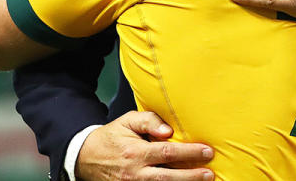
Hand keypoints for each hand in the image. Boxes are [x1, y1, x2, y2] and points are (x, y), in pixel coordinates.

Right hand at [75, 111, 213, 180]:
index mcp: (135, 152)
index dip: (189, 153)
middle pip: (168, 177)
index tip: (207, 151)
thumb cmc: (111, 137)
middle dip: (191, 176)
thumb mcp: (127, 121)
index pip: (167, 152)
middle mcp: (135, 172)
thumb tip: (168, 130)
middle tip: (210, 174)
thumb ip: (148, 121)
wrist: (85, 158)